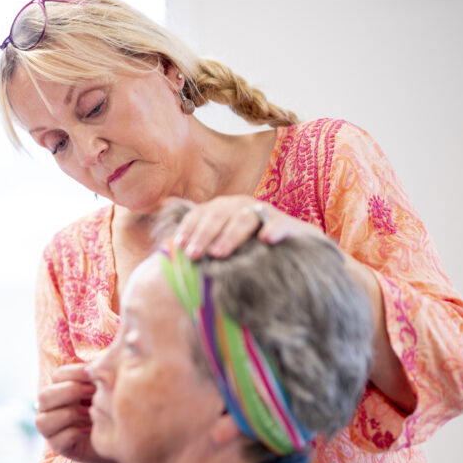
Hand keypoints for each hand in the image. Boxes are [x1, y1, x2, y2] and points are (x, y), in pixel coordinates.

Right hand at [35, 363, 117, 462]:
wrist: (119, 438)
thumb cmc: (111, 408)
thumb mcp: (107, 389)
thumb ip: (102, 374)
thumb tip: (102, 360)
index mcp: (61, 388)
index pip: (58, 375)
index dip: (76, 373)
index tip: (96, 376)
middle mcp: (50, 407)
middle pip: (44, 396)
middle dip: (70, 392)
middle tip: (94, 393)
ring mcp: (51, 428)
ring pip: (43, 421)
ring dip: (69, 414)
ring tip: (90, 413)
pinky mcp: (58, 447)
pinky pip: (57, 440)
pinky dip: (74, 434)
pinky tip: (90, 431)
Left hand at [171, 195, 324, 259]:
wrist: (297, 249)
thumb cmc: (250, 249)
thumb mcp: (224, 244)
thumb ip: (199, 238)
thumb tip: (165, 228)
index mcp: (224, 209)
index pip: (201, 214)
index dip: (189, 229)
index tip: (178, 247)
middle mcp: (242, 206)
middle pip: (219, 215)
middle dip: (204, 235)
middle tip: (193, 255)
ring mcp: (266, 213)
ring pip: (245, 219)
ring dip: (230, 235)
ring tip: (219, 254)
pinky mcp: (289, 225)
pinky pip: (281, 225)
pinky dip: (274, 230)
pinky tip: (266, 240)